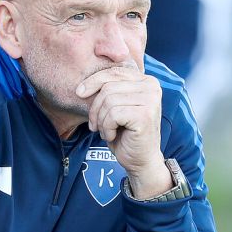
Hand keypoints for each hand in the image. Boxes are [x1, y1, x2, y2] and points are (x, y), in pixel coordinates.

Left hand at [76, 64, 171, 197]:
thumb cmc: (124, 133)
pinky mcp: (145, 115)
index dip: (93, 81)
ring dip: (101, 121)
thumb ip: (108, 90)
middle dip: (95, 108)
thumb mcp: (115, 106)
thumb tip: (81, 85)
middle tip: (95, 125)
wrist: (140, 160)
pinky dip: (107, 128)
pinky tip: (113, 136)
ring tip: (107, 131)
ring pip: (108, 101)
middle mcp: (152, 86)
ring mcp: (151, 100)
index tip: (79, 93)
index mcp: (145, 80)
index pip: (113, 72)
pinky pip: (112, 115)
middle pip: (108, 87)